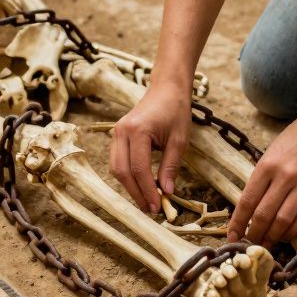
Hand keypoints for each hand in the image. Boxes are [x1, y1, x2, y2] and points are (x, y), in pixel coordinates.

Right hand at [110, 83, 192, 212]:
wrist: (166, 88)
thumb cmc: (176, 110)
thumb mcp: (179, 140)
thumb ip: (171, 166)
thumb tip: (166, 192)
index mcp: (138, 131)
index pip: (139, 168)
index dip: (148, 190)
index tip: (158, 206)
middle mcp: (121, 131)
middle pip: (122, 171)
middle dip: (136, 193)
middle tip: (150, 208)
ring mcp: (116, 132)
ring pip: (116, 168)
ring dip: (130, 186)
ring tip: (146, 199)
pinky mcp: (117, 135)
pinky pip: (117, 161)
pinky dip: (128, 175)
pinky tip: (141, 184)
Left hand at [228, 107, 296, 245]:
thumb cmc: (296, 138)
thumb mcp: (271, 153)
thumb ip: (262, 178)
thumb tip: (250, 207)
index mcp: (266, 165)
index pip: (247, 201)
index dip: (238, 222)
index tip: (232, 236)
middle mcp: (284, 175)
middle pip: (264, 214)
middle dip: (254, 234)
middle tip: (249, 244)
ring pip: (284, 220)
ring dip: (273, 237)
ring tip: (266, 244)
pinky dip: (293, 231)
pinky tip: (286, 236)